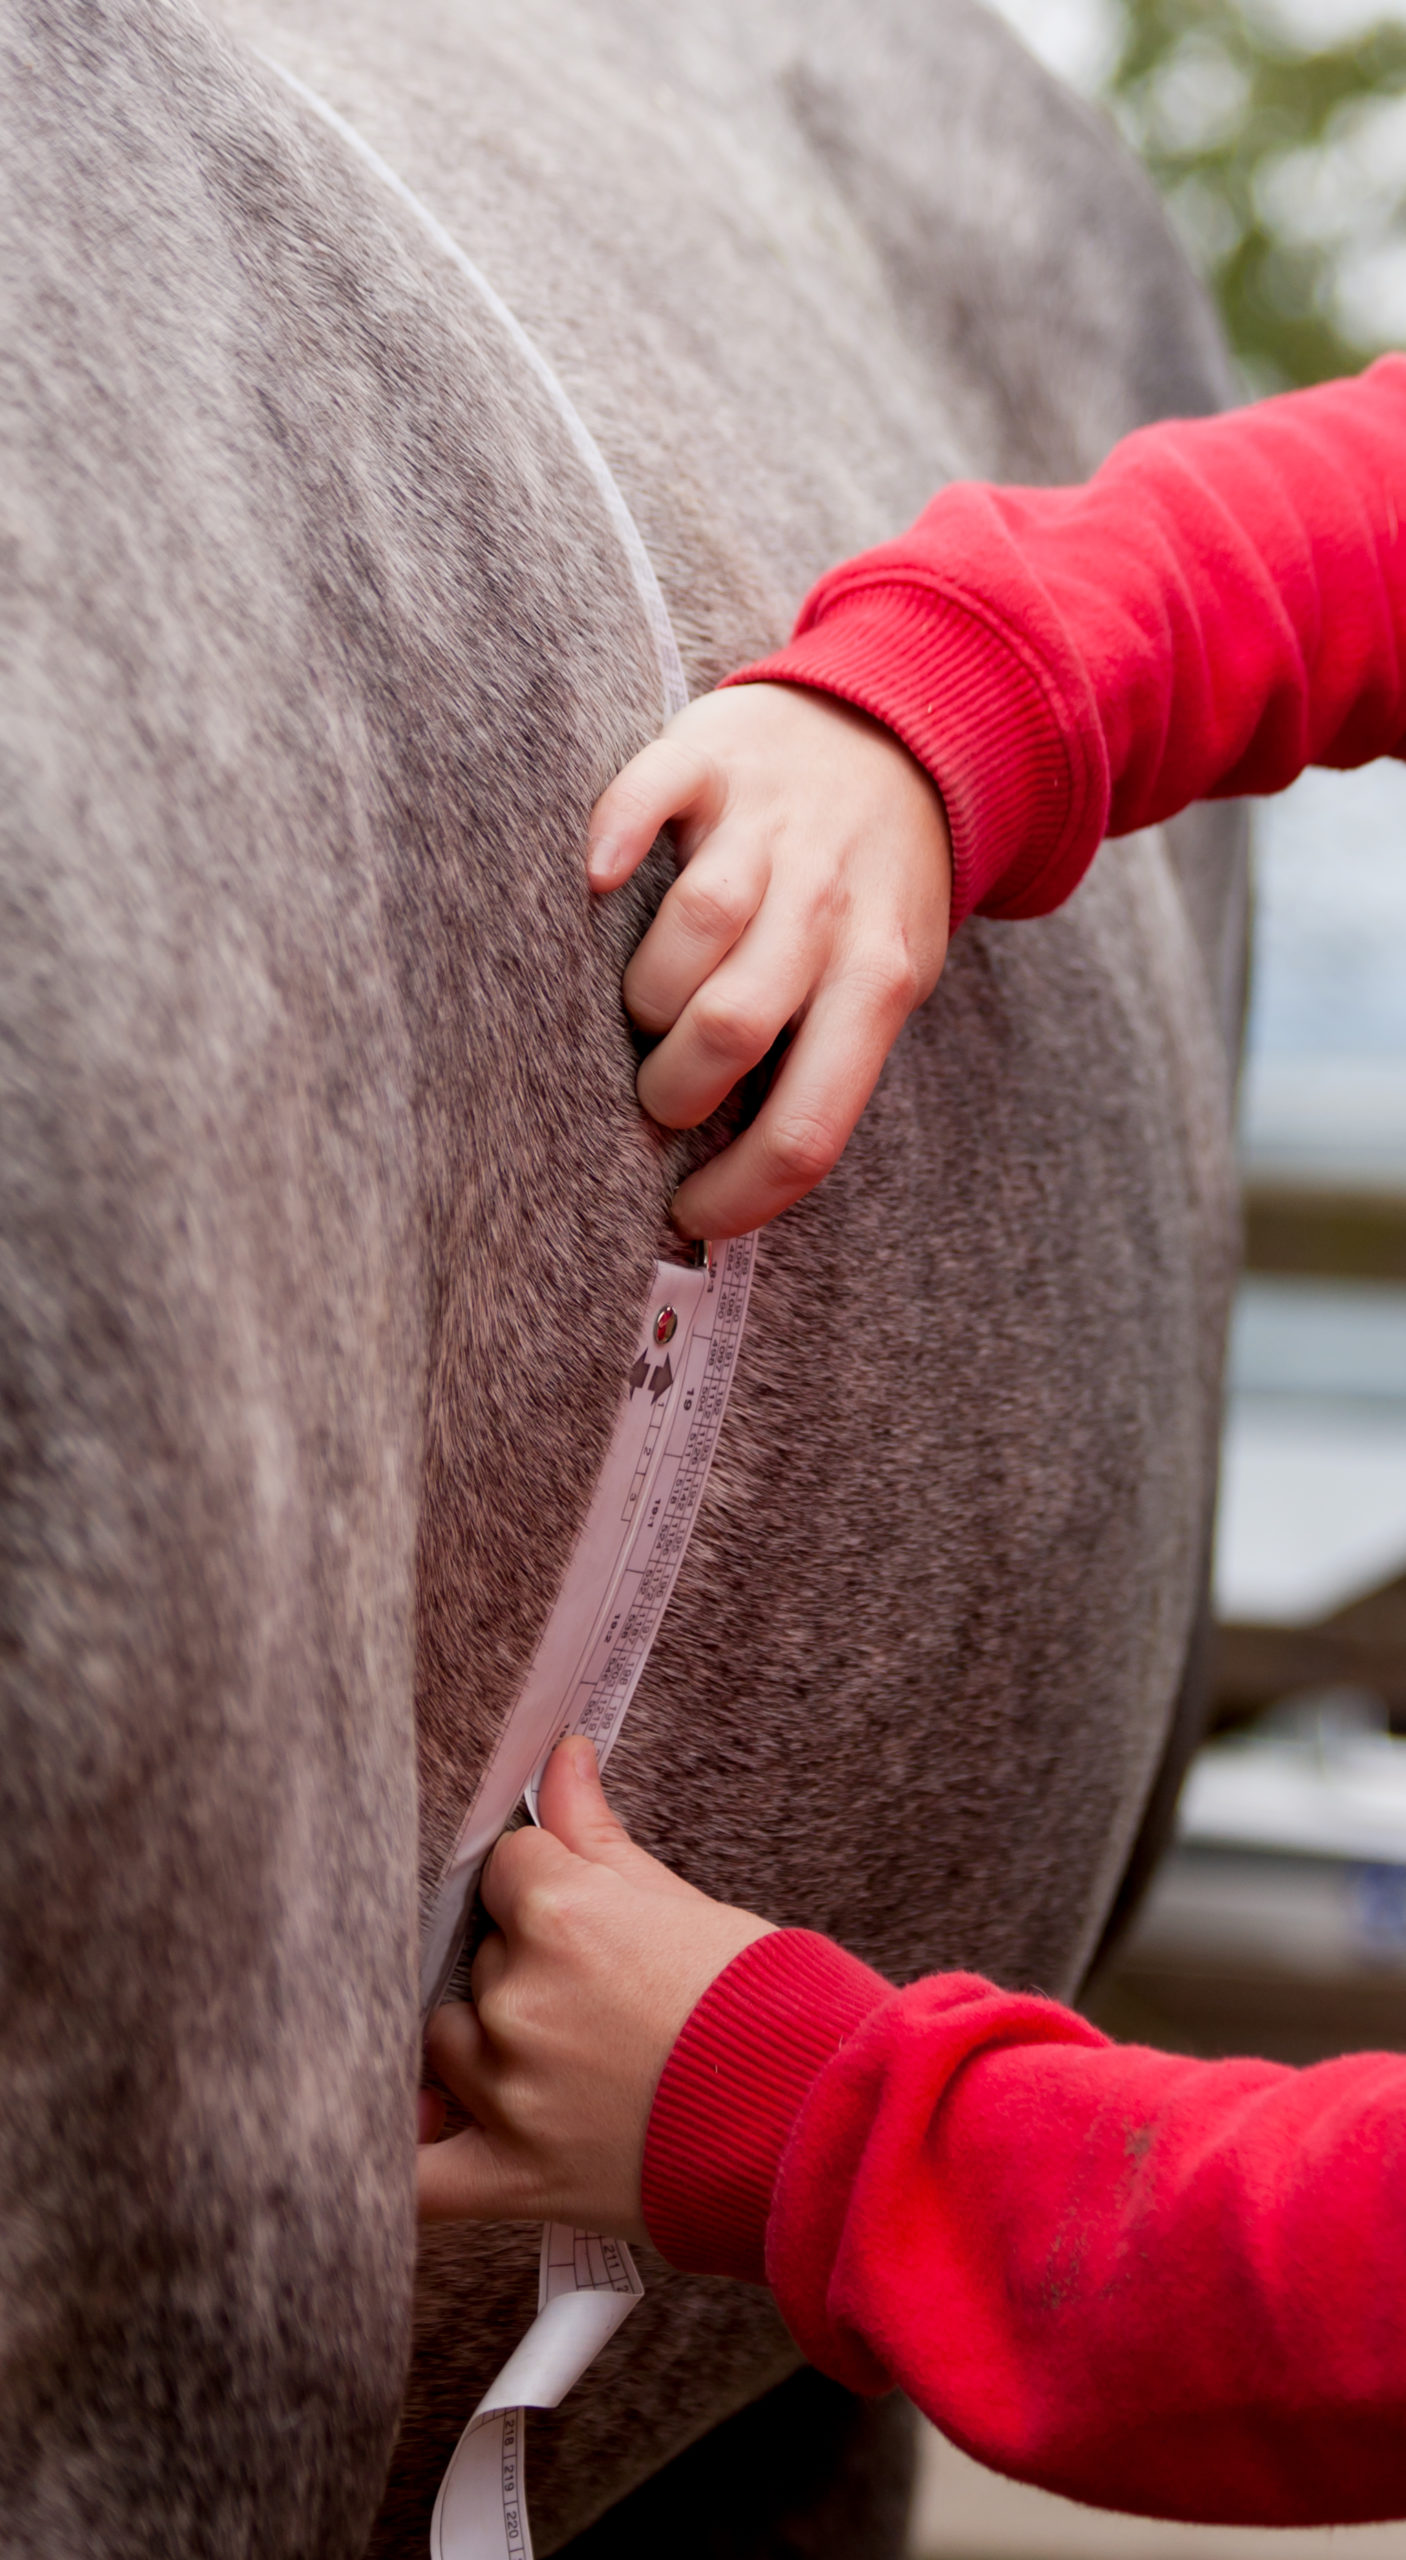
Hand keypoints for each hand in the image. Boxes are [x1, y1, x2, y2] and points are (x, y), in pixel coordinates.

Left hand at [416, 1739, 771, 2236]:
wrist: (815, 2124)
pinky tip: (421, 2131)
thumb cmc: (764, 2007)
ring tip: (563, 2058)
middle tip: (595, 1994)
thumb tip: (561, 1757)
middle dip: (524, 1963)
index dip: (540, 1883)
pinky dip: (410, 2158)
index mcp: (561, 1917)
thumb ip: (592, 1829)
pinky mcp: (511, 2176)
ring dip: (485, 2040)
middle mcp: (522, 2000)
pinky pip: (419, 2178)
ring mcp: (509, 2092)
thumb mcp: (680, 1901)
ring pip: (447, 2039)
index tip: (573, 1906)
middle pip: (480, 1955)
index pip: (505, 1868)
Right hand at [589, 683, 951, 1238]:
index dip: (739, 1192)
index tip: (692, 1213)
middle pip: (731, 1027)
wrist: (898, 729)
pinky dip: (614, 839)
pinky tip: (597, 880)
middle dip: (672, 1090)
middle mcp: (828, 906)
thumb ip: (829, 1059)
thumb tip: (741, 1174)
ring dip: (646, 994)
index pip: (808, 1125)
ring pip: (693, 930)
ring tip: (646, 1011)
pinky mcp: (713, 756)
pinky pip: (648, 795)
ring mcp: (770, 827)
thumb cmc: (872, 889)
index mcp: (880, 981)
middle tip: (662, 1093)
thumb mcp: (890, 981)